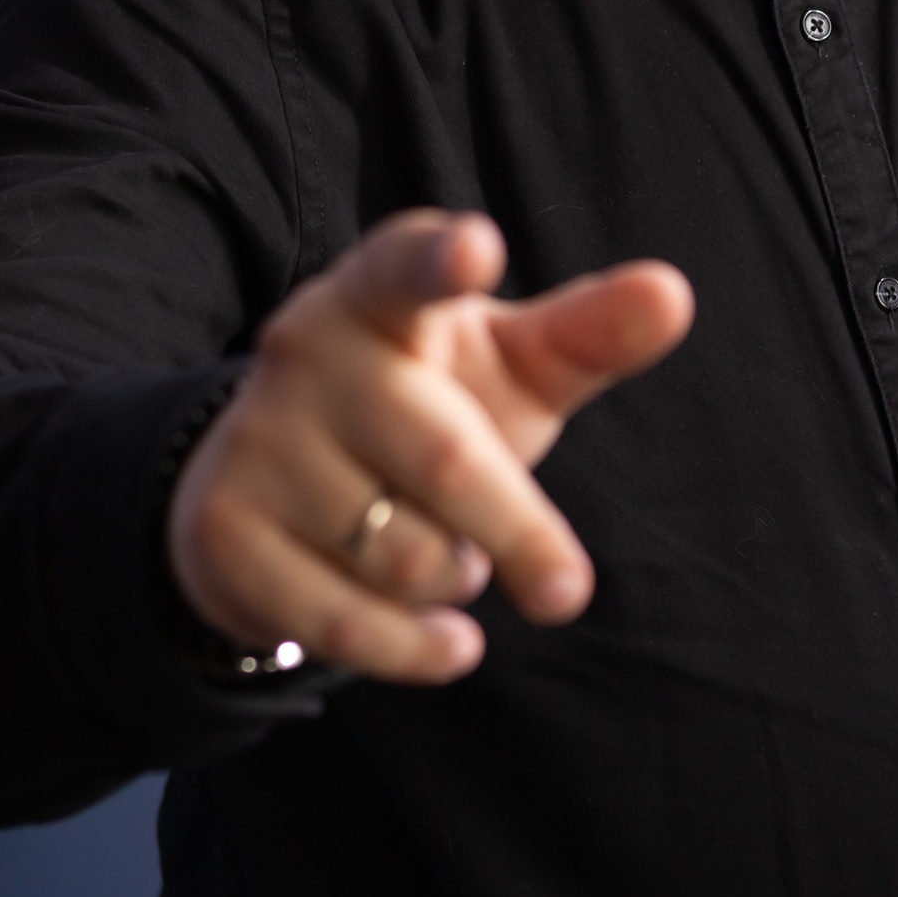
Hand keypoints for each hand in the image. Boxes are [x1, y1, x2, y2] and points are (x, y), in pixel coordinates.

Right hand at [167, 209, 693, 684]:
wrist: (278, 489)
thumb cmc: (427, 407)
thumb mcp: (508, 368)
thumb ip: (588, 336)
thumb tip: (672, 294)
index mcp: (379, 293)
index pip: (407, 266)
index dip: (441, 259)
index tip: (479, 248)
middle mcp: (307, 354)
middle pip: (445, 459)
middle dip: (521, 534)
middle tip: (568, 589)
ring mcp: (257, 442)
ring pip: (403, 554)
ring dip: (457, 577)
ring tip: (446, 553)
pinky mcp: (225, 532)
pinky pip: (345, 623)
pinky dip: (415, 648)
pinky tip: (447, 641)